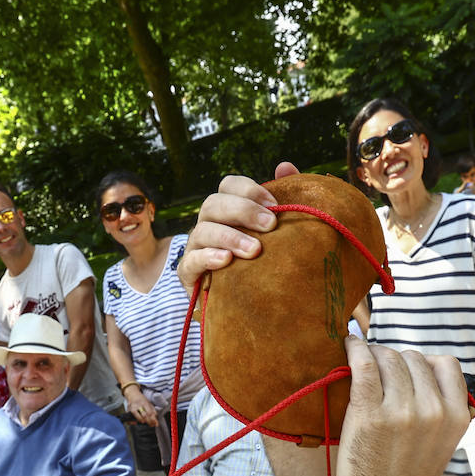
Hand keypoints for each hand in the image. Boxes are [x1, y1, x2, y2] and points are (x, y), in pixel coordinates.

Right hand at [125, 387, 157, 425]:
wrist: (133, 394)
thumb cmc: (142, 400)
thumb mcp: (149, 403)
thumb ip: (153, 410)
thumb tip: (156, 418)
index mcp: (145, 403)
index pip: (149, 412)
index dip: (153, 419)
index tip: (155, 424)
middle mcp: (138, 405)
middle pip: (144, 415)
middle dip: (148, 421)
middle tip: (151, 425)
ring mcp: (133, 408)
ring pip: (137, 416)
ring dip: (141, 420)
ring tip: (144, 422)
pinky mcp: (128, 410)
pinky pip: (129, 417)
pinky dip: (132, 421)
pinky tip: (135, 423)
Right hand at [177, 162, 300, 294]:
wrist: (251, 310)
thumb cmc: (264, 266)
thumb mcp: (278, 234)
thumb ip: (283, 199)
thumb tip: (285, 165)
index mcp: (228, 211)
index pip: (229, 186)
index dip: (249, 190)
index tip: (275, 205)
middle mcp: (209, 225)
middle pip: (213, 203)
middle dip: (242, 210)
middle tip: (270, 225)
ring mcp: (196, 249)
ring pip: (202, 230)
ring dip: (230, 236)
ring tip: (255, 250)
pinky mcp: (189, 275)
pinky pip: (190, 261)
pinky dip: (207, 258)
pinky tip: (227, 261)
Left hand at [335, 338, 470, 475]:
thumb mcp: (442, 441)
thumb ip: (440, 406)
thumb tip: (420, 366)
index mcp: (457, 415)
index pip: (444, 363)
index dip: (421, 362)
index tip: (404, 369)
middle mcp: (433, 410)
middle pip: (412, 358)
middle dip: (393, 360)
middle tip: (377, 369)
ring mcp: (401, 411)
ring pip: (388, 358)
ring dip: (373, 355)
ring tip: (361, 362)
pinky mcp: (369, 415)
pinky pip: (363, 365)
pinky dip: (354, 349)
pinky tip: (348, 345)